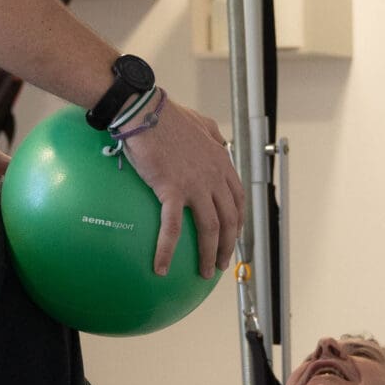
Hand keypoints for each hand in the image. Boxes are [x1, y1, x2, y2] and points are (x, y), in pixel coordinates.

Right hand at [118, 99, 244, 278]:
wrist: (145, 112)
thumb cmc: (167, 115)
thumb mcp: (201, 122)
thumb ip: (214, 135)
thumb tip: (219, 143)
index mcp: (221, 163)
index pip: (238, 198)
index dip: (239, 220)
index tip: (234, 234)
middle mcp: (214, 176)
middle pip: (230, 219)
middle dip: (229, 244)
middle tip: (222, 262)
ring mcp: (196, 185)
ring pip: (210, 228)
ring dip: (209, 254)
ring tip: (205, 272)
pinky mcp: (172, 190)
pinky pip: (171, 228)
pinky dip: (167, 251)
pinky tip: (161, 268)